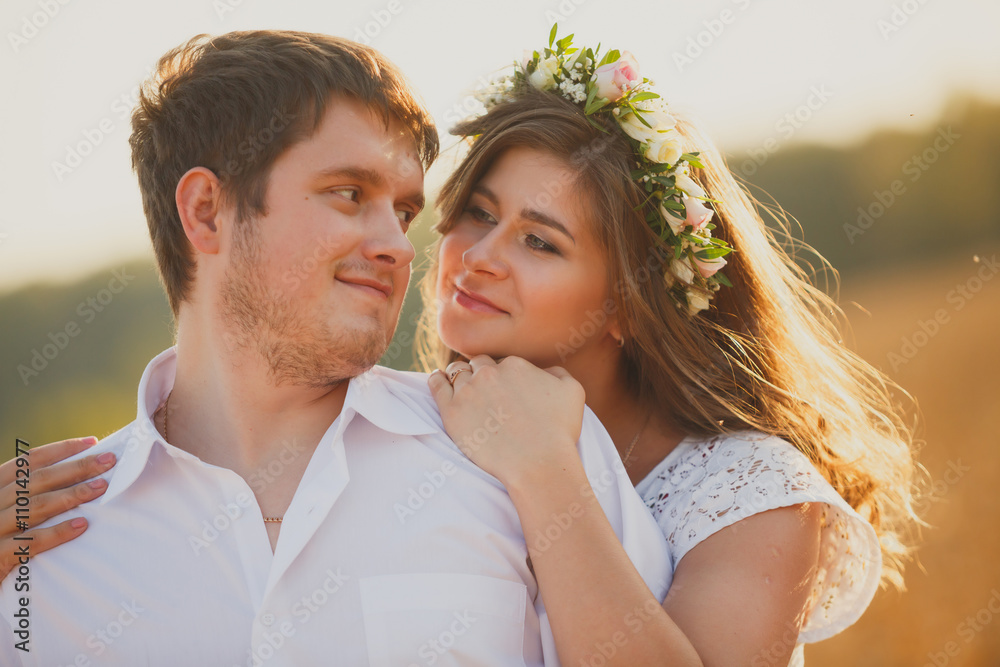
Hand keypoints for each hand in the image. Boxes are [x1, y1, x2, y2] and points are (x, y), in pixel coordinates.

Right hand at [0, 437, 115, 580]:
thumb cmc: (1, 537)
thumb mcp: (6, 509)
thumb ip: (30, 494)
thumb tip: (79, 475)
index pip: (27, 462)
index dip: (60, 450)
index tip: (92, 442)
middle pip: (37, 480)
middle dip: (76, 468)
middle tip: (109, 461)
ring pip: (35, 507)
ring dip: (71, 495)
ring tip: (101, 488)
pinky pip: (29, 542)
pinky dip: (56, 533)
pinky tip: (81, 526)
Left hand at [428, 355, 585, 486]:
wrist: (538, 464)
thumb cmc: (559, 432)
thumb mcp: (573, 391)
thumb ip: (557, 372)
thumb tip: (543, 371)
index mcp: (515, 364)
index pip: (502, 362)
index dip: (503, 375)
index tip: (504, 390)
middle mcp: (489, 372)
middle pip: (478, 364)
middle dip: (481, 373)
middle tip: (484, 391)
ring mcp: (468, 391)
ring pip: (457, 372)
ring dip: (459, 377)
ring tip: (459, 387)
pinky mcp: (452, 411)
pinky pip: (437, 385)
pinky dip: (437, 381)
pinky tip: (438, 381)